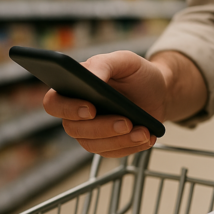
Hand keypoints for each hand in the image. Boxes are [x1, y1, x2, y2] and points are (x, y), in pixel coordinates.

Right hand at [42, 50, 206, 157]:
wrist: (159, 92)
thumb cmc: (137, 74)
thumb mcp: (124, 61)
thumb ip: (103, 65)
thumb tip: (92, 78)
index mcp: (73, 88)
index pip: (54, 103)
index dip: (67, 109)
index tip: (91, 109)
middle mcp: (76, 113)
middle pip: (74, 129)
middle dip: (101, 128)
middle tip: (127, 122)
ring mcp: (91, 132)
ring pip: (93, 145)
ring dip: (119, 140)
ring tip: (143, 131)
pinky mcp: (107, 145)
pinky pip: (112, 152)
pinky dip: (131, 146)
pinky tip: (147, 137)